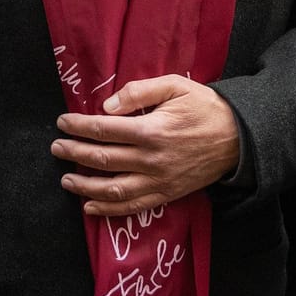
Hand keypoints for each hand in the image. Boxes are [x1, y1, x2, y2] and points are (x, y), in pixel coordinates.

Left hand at [51, 75, 240, 215]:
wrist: (239, 137)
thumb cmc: (205, 107)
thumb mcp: (176, 86)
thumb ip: (140, 91)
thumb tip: (107, 106)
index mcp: (152, 129)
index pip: (104, 130)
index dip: (79, 126)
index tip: (63, 122)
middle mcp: (152, 159)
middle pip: (103, 159)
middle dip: (74, 153)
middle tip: (56, 148)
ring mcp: (159, 181)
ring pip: (113, 189)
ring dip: (85, 186)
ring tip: (66, 179)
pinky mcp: (167, 194)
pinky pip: (133, 207)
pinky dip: (109, 209)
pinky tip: (91, 207)